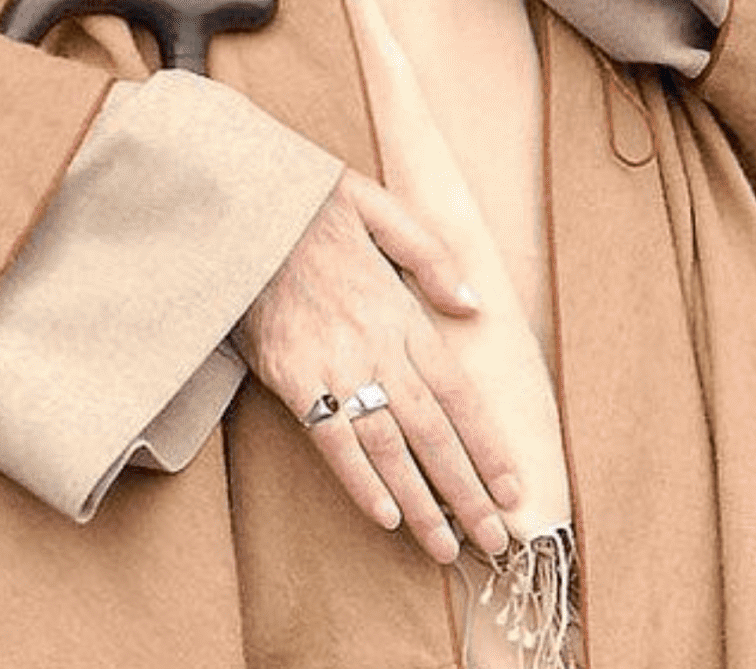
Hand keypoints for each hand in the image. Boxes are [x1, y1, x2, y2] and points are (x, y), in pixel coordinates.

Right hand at [235, 170, 522, 564]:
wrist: (243, 212)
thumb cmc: (309, 207)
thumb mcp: (380, 207)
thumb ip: (430, 256)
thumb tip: (473, 307)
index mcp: (401, 310)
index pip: (458, 391)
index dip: (488, 444)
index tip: (513, 487)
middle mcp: (376, 345)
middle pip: (432, 431)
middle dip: (467, 490)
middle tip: (495, 539)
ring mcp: (335, 364)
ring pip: (390, 447)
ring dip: (422, 502)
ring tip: (446, 547)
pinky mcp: (293, 378)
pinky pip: (333, 440)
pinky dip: (360, 481)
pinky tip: (384, 516)